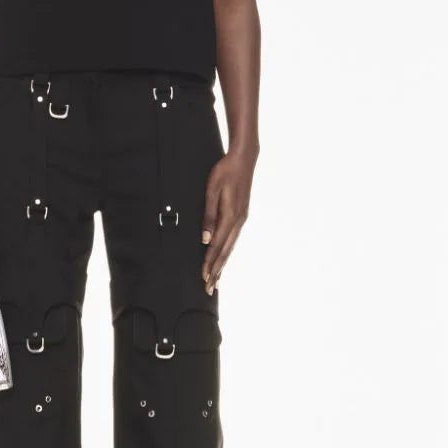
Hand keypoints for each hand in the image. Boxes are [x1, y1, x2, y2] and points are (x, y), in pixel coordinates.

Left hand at [201, 151, 254, 293]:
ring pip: (230, 248)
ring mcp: (241, 219)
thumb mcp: (212, 190)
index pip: (217, 246)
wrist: (244, 159)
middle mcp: (238, 221)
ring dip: (222, 264)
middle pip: (225, 252)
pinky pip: (233, 240)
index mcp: (230, 217)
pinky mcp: (241, 216)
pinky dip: (227, 253)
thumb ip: (208, 215)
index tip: (203, 277)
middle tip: (209, 288)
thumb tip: (205, 239)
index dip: (209, 263)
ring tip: (216, 279)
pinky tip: (224, 258)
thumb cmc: (225, 172)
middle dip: (216, 271)